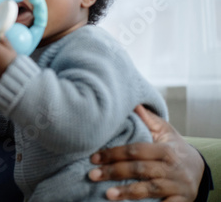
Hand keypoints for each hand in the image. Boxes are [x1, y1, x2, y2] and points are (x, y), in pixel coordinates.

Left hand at [88, 105, 203, 200]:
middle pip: (139, 169)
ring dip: (128, 192)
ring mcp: (176, 186)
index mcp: (165, 149)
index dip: (114, 153)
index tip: (94, 157)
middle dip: (114, 172)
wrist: (200, 170)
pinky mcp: (181, 201)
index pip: (136, 150)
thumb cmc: (174, 148)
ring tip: (107, 195)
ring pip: (150, 189)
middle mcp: (171, 168)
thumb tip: (132, 102)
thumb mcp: (165, 131)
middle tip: (92, 175)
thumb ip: (147, 119)